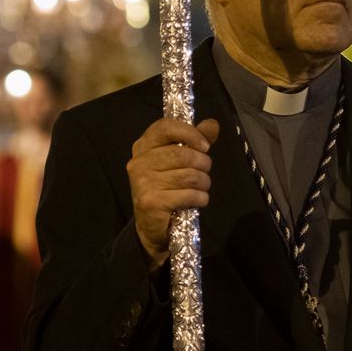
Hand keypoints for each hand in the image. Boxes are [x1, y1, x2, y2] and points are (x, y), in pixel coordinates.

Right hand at [127, 117, 220, 267]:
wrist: (150, 226)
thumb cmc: (165, 188)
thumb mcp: (177, 162)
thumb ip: (194, 141)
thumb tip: (212, 124)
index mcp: (143, 146)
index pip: (166, 127)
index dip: (190, 133)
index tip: (205, 146)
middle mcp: (139, 162)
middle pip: (182, 153)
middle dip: (203, 163)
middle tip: (205, 172)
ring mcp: (143, 182)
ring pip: (189, 175)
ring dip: (204, 183)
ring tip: (202, 187)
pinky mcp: (151, 202)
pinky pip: (188, 194)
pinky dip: (200, 198)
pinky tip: (198, 200)